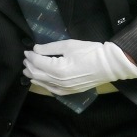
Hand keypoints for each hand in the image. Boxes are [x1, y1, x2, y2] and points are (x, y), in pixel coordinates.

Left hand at [22, 39, 136, 94]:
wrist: (110, 65)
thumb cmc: (90, 52)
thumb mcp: (68, 45)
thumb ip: (49, 48)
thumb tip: (35, 49)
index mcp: (57, 69)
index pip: (37, 62)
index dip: (30, 56)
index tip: (27, 50)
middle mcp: (58, 82)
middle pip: (36, 74)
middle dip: (29, 65)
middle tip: (26, 58)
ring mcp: (64, 89)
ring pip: (42, 83)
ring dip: (33, 75)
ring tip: (28, 68)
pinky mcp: (70, 92)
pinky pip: (52, 90)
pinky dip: (44, 84)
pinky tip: (40, 81)